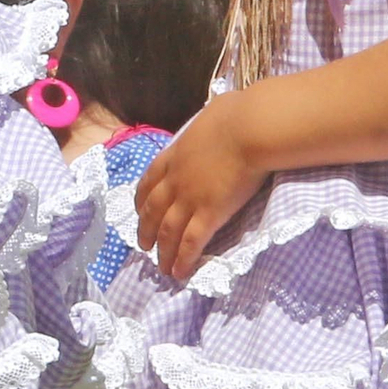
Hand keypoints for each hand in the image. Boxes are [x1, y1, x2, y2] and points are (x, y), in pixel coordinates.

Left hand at [135, 94, 268, 279]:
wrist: (248, 129)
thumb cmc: (236, 116)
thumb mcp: (211, 115)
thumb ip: (207, 125)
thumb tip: (217, 119)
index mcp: (175, 154)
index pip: (150, 180)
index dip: (142, 198)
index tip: (139, 210)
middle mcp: (176, 179)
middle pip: (153, 210)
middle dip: (146, 230)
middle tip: (143, 246)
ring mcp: (190, 198)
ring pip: (168, 231)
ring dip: (162, 251)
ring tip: (161, 267)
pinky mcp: (209, 214)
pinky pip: (190, 243)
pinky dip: (182, 259)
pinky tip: (179, 273)